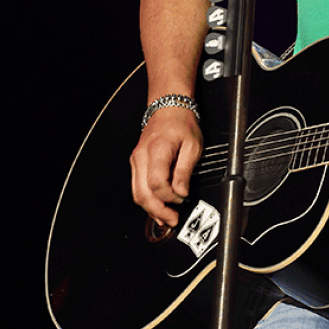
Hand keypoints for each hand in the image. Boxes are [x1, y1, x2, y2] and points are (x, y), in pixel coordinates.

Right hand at [129, 105, 202, 226]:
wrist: (168, 109)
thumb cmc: (181, 124)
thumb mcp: (193, 146)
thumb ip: (185, 171)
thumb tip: (181, 193)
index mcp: (157, 150)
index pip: (156, 183)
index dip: (169, 196)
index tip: (182, 199)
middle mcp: (141, 157)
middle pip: (142, 193)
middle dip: (157, 211)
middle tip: (172, 220)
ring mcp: (136, 161)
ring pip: (137, 193)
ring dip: (150, 209)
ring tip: (165, 219)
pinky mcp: (136, 164)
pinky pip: (137, 187)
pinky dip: (147, 200)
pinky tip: (157, 207)